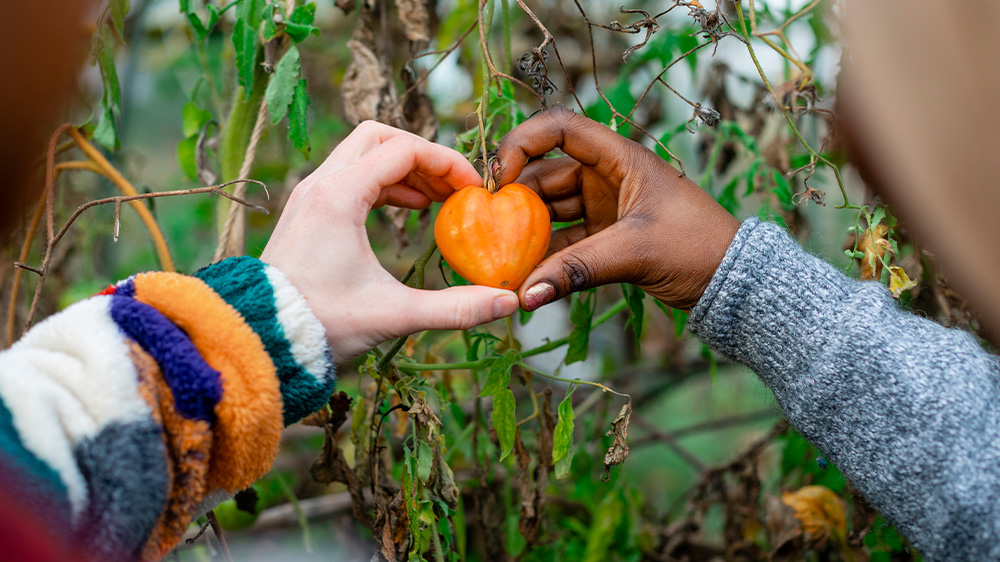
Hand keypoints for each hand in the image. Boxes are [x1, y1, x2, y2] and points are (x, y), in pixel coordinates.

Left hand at [261, 121, 518, 360]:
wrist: (259, 341)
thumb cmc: (321, 324)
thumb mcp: (395, 315)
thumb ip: (456, 307)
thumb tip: (510, 302)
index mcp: (340, 196)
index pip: (404, 149)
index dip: (447, 163)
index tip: (474, 191)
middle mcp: (320, 185)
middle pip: (379, 136)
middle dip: (423, 155)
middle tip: (453, 187)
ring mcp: (309, 196)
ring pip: (362, 153)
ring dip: (403, 168)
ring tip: (438, 200)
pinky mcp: (307, 212)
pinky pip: (350, 176)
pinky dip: (383, 183)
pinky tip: (408, 210)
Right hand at [495, 106, 740, 310]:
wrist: (733, 282)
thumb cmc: (698, 247)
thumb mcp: (636, 252)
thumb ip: (577, 270)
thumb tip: (525, 295)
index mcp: (619, 158)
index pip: (559, 129)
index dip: (522, 143)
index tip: (498, 178)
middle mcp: (606, 177)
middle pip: (545, 173)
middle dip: (515, 199)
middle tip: (486, 229)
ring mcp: (604, 207)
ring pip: (550, 210)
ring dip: (525, 232)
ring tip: (500, 258)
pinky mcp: (605, 238)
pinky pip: (563, 241)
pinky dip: (545, 258)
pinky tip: (525, 278)